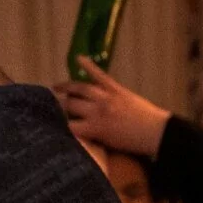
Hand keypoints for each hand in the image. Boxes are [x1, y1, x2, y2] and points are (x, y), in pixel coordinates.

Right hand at [53, 57, 169, 158]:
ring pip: (81, 88)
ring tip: (55, 87)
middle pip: (70, 105)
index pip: (67, 125)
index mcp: (94, 128)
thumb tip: (73, 130)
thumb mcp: (106, 144)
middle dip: (58, 105)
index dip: (55, 124)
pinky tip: (79, 58)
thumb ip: (88, 136)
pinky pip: (100, 76)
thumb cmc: (131, 143)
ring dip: (66, 87)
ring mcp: (106, 97)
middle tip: (47, 104)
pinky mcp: (116, 89)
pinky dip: (89, 66)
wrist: (156, 133)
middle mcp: (96, 110)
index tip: (46, 123)